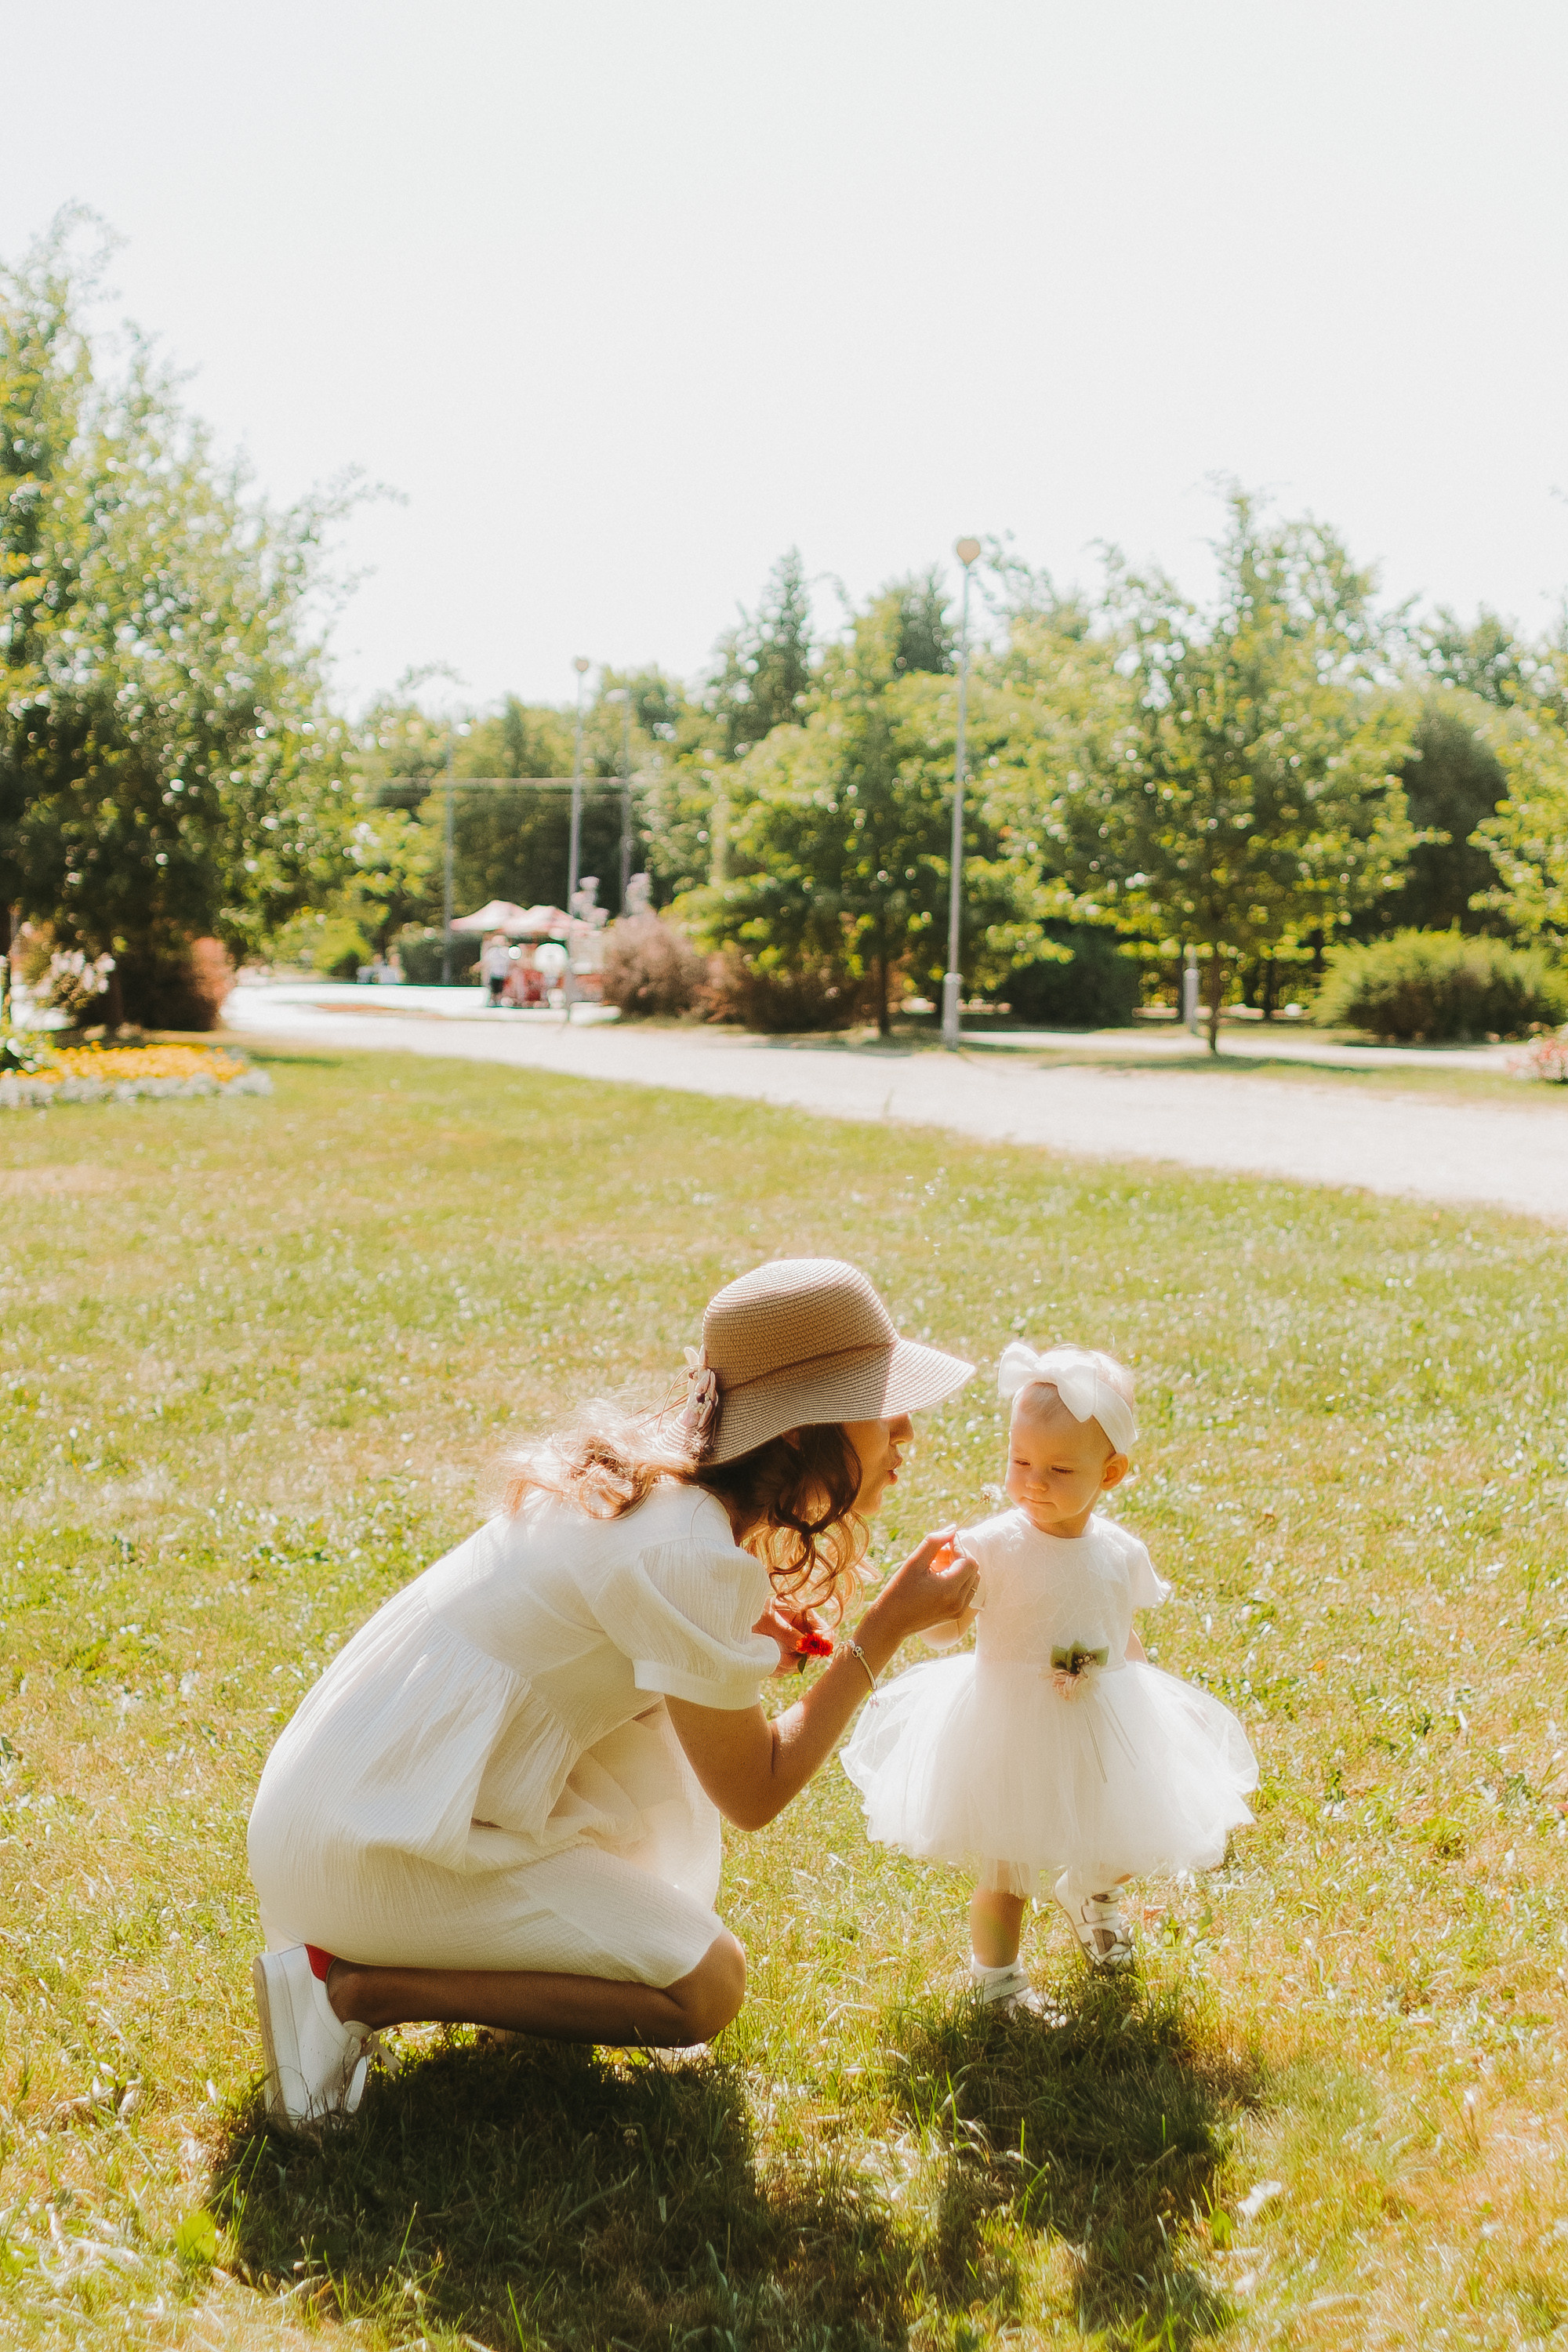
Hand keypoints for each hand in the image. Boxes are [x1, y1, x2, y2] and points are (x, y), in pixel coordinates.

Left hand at [751, 1596, 832, 1677]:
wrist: (734, 1622)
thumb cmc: (753, 1613)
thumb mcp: (771, 1619)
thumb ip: (789, 1633)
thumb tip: (807, 1646)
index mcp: (805, 1618)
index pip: (827, 1634)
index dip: (823, 1646)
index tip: (809, 1652)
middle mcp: (802, 1634)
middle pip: (814, 1656)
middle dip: (797, 1658)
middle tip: (778, 1651)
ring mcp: (793, 1649)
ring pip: (797, 1667)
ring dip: (781, 1663)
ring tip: (766, 1649)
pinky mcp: (782, 1660)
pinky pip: (783, 1672)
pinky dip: (772, 1667)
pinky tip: (763, 1655)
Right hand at [861, 1527, 979, 1648]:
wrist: (891, 1621)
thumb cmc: (899, 1590)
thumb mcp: (914, 1562)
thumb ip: (934, 1542)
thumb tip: (952, 1528)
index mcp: (949, 1588)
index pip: (968, 1560)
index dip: (959, 1547)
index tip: (945, 1541)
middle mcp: (958, 1601)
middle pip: (973, 1569)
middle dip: (960, 1556)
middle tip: (940, 1553)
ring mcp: (959, 1609)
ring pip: (973, 1580)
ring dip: (961, 1568)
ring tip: (939, 1565)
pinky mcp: (956, 1614)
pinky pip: (967, 1591)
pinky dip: (959, 1580)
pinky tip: (941, 1578)